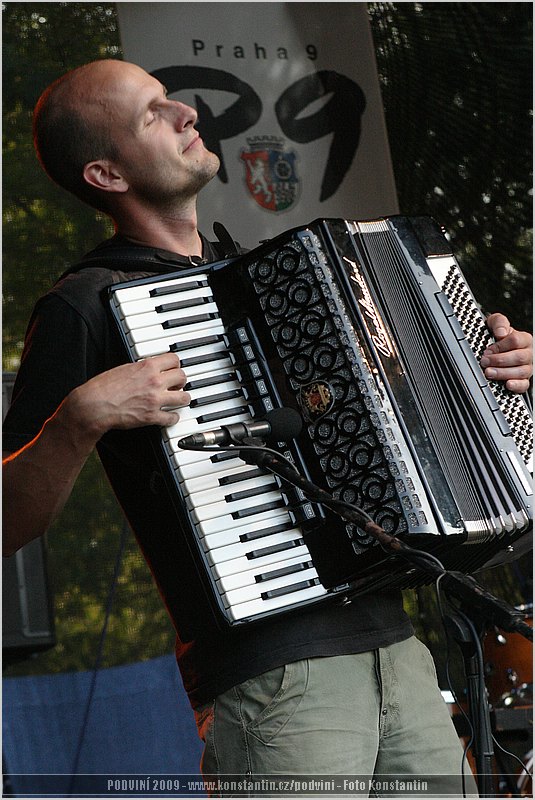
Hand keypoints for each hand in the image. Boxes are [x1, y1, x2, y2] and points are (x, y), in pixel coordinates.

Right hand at [67, 352, 189, 439]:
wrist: (94, 405)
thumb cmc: (103, 387)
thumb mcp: (124, 368)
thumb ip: (141, 368)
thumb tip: (150, 369)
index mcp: (147, 367)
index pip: (174, 360)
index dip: (175, 365)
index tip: (174, 369)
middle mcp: (154, 382)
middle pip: (182, 377)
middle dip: (180, 381)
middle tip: (177, 384)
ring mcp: (155, 400)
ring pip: (184, 397)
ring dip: (182, 398)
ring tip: (179, 399)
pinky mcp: (152, 417)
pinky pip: (173, 417)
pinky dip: (173, 418)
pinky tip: (170, 416)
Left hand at [481, 313, 532, 393]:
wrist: (495, 346)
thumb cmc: (497, 335)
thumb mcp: (495, 323)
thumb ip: (499, 322)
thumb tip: (501, 332)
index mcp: (524, 339)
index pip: (516, 341)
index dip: (500, 346)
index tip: (488, 350)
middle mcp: (528, 353)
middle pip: (519, 357)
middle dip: (499, 360)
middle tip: (485, 361)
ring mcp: (527, 367)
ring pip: (521, 372)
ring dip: (503, 373)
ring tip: (489, 372)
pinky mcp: (523, 380)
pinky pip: (524, 385)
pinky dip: (516, 385)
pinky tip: (507, 384)